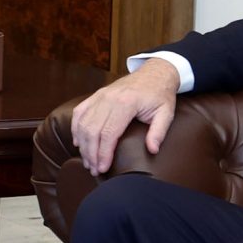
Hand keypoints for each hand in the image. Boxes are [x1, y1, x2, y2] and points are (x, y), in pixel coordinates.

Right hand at [69, 59, 181, 174]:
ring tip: (88, 161)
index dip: (103, 153)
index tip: (102, 168)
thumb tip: (152, 150)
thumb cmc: (160, 95)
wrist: (155, 73)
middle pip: (92, 130)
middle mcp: (109, 98)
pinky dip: (75, 128)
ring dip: (82, 145)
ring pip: (83, 123)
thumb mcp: (166, 113)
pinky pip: (80, 112)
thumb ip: (159, 132)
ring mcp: (100, 95)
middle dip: (91, 153)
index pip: (108, 133)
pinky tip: (78, 143)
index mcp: (126, 103)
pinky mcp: (97, 95)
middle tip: (94, 170)